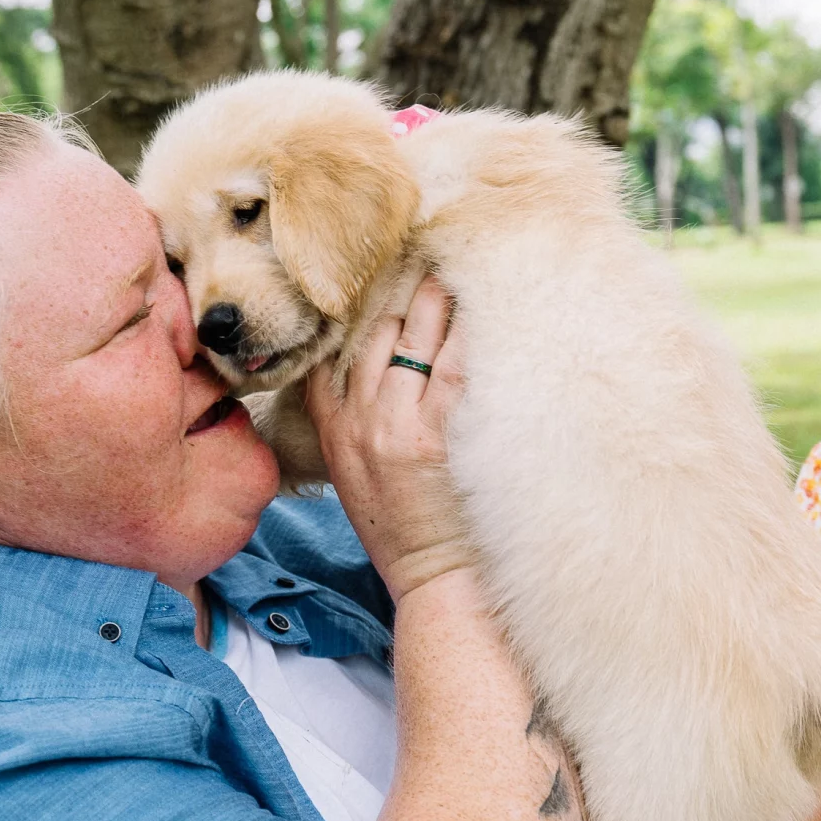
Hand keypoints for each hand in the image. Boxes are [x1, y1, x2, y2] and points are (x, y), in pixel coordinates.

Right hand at [306, 276, 472, 601]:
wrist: (435, 580)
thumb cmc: (405, 530)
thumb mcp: (355, 474)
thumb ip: (352, 420)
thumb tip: (367, 366)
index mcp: (335, 426)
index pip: (337, 343)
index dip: (359, 297)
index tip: (375, 261)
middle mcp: (360, 419)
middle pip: (378, 328)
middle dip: (402, 281)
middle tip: (425, 240)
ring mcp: (398, 425)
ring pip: (416, 337)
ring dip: (437, 292)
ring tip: (456, 257)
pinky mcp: (438, 436)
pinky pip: (456, 366)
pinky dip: (469, 330)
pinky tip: (485, 302)